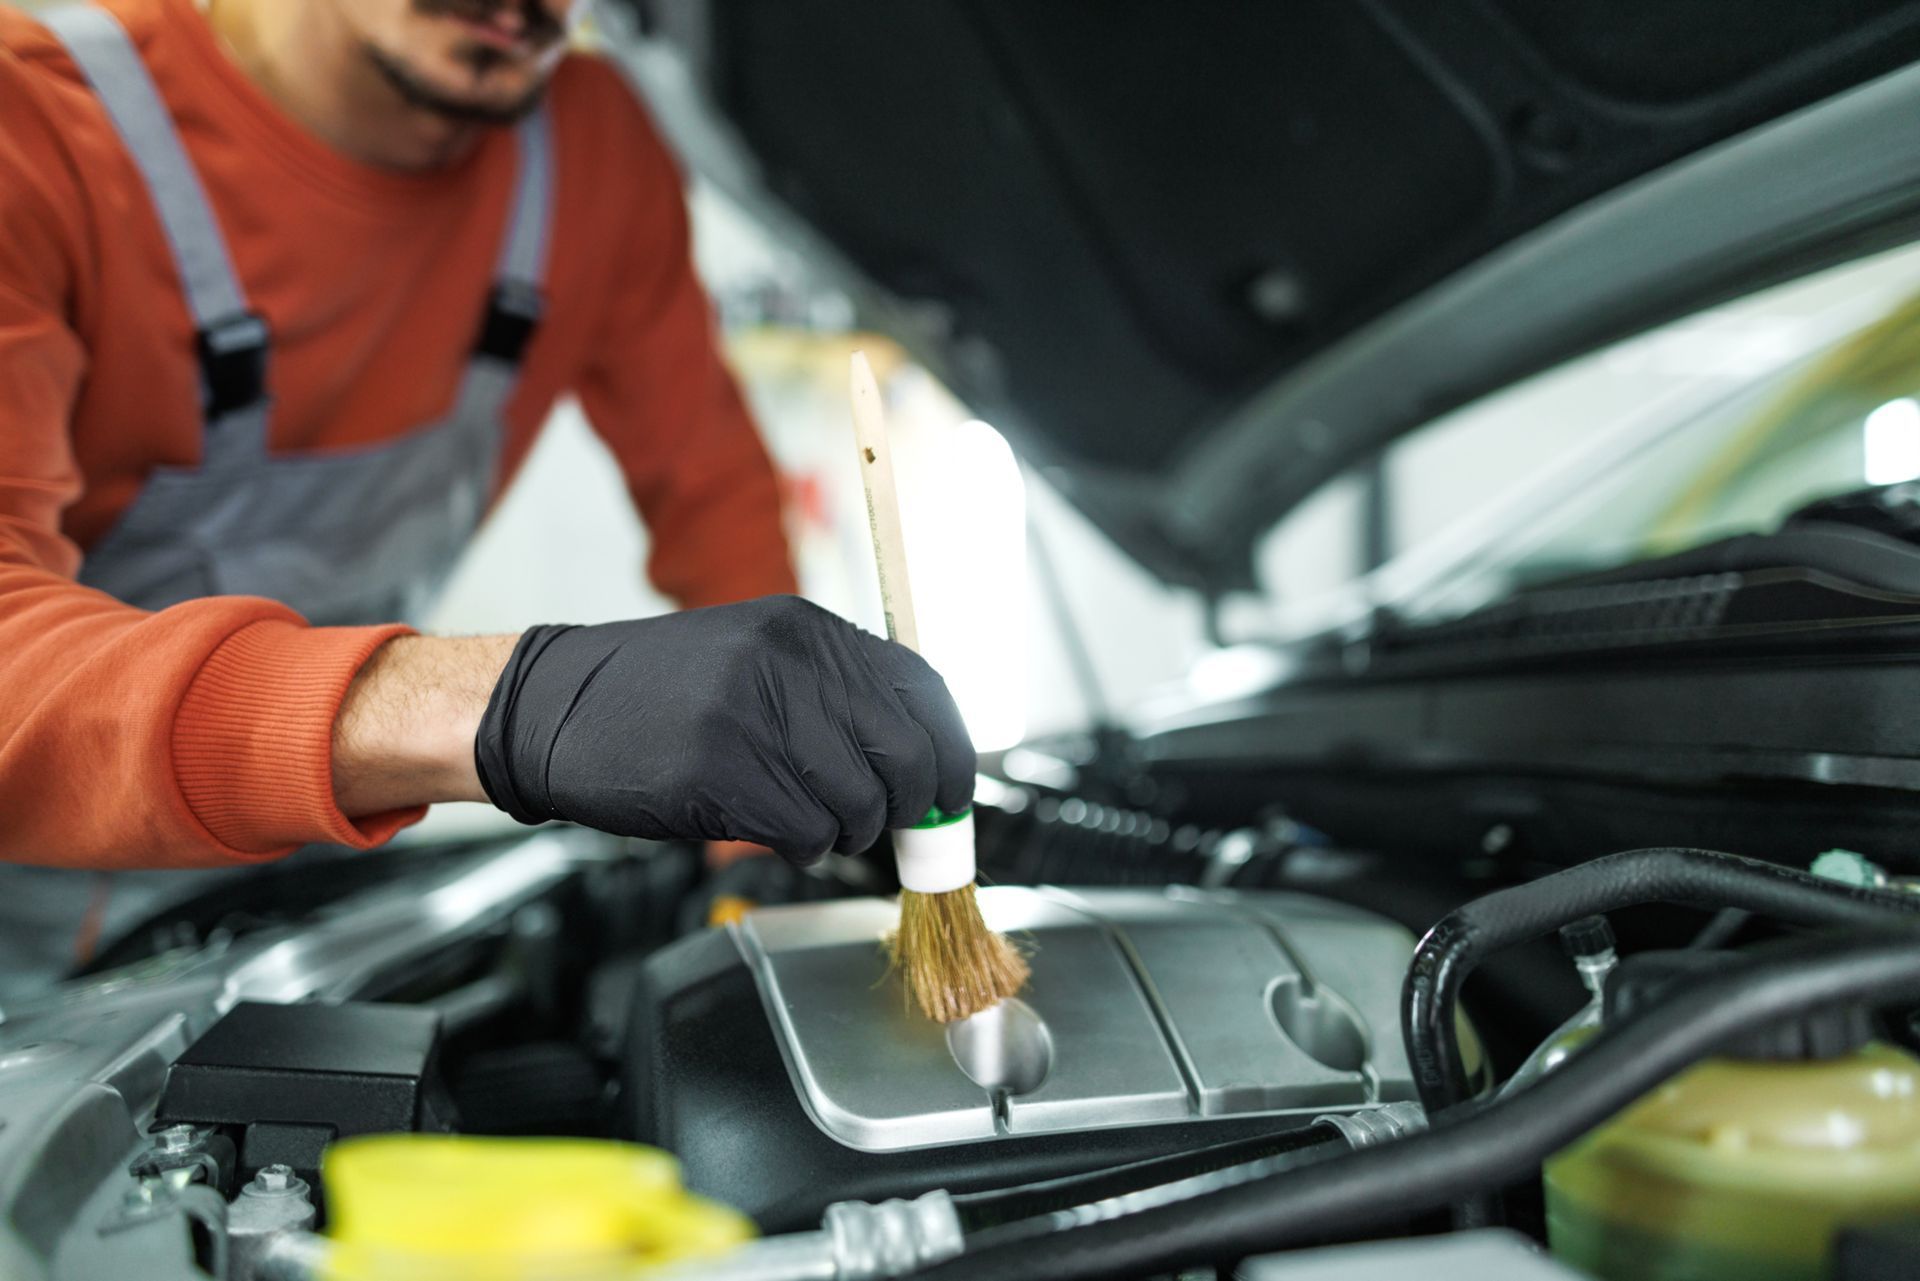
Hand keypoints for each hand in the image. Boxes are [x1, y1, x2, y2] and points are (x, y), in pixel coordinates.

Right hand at [472, 596, 974, 864]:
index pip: (924, 690)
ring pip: (862, 803)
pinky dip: (805, 847)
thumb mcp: (754, 660)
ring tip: (811, 824)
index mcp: (806, 629)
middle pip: (906, 755)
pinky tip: (776, 831)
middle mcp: (789, 662)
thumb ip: (833, 694)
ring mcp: (754, 714)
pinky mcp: (721, 770)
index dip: (950, 752)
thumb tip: (919, 758)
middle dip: (909, 807)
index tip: (950, 793)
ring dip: (848, 833)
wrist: (550, 706)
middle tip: (886, 827)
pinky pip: (808, 832)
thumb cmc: (654, 696)